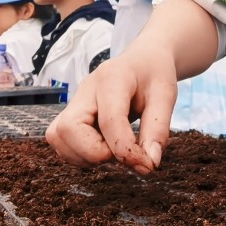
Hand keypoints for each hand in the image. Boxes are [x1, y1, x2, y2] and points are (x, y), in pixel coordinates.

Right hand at [46, 50, 176, 174]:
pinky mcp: (69, 113)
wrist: (142, 60)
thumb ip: (158, 129)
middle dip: (95, 153)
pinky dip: (79, 154)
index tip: (146, 164)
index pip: (109, 120)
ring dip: (86, 156)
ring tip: (114, 149)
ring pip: (59, 138)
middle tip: (123, 153)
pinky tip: (103, 147)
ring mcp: (74, 100)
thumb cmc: (154, 75)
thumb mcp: (166, 96)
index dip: (125, 150)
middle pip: (68, 128)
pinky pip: (61, 141)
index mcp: (112, 77)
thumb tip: (150, 164)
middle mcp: (86, 88)